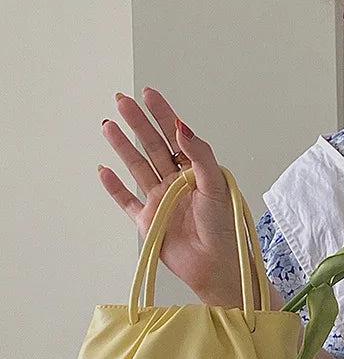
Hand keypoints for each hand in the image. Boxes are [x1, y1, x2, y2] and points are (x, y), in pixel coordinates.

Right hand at [98, 87, 272, 308]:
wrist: (216, 264)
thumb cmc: (224, 228)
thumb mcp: (217, 185)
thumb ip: (200, 154)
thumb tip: (182, 127)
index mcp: (196, 173)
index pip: (177, 137)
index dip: (163, 115)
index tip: (149, 94)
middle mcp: (176, 183)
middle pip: (153, 147)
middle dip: (138, 123)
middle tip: (122, 100)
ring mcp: (160, 200)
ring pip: (138, 167)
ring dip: (123, 146)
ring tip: (109, 125)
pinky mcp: (147, 220)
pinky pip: (126, 200)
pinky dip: (114, 187)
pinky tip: (104, 169)